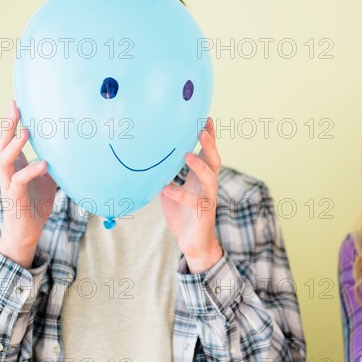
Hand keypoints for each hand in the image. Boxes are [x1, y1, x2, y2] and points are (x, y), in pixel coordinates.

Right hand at [0, 101, 56, 267]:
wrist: (27, 232)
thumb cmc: (36, 205)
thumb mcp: (50, 181)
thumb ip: (57, 166)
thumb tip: (74, 153)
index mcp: (16, 165)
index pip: (10, 139)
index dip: (13, 122)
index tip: (19, 103)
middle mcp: (8, 171)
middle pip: (2, 144)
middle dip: (8, 125)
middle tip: (15, 107)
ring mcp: (9, 184)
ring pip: (4, 160)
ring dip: (14, 145)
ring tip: (26, 132)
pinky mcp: (15, 197)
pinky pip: (20, 180)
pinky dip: (31, 171)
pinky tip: (44, 163)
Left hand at [160, 118, 222, 272]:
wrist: (193, 244)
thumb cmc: (183, 215)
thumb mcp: (171, 192)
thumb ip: (165, 177)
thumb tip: (147, 162)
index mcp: (202, 178)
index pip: (208, 153)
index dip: (209, 136)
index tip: (206, 117)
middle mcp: (208, 186)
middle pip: (214, 160)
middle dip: (210, 144)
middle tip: (202, 129)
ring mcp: (208, 200)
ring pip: (210, 178)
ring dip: (199, 166)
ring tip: (187, 154)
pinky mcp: (203, 215)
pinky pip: (194, 202)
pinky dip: (179, 194)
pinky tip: (167, 188)